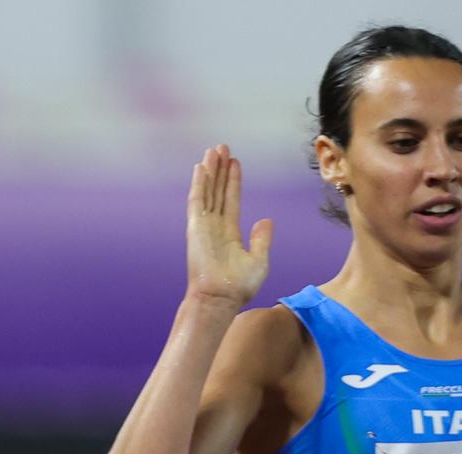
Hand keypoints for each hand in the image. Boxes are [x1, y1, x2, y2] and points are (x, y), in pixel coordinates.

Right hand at [186, 144, 272, 307]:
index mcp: (229, 234)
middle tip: (222, 148)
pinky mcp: (195, 227)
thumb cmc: (238, 287)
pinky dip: (198, 183)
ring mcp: (204, 226)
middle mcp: (215, 227)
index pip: (231, 200)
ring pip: (207, 191)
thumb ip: (262, 239)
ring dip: (210, 170)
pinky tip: (201, 167)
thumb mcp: (259, 261)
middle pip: (218, 191)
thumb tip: (266, 220)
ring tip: (213, 150)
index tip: (235, 162)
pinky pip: (197, 199)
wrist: (220, 297)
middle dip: (220, 169)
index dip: (233, 181)